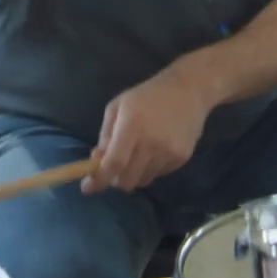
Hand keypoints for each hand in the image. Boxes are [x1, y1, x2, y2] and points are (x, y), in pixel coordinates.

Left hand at [83, 61, 219, 193]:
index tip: (87, 187)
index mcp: (132, 126)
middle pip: (127, 180)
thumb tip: (97, 162)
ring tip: (136, 155)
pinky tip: (155, 150)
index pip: (114, 163)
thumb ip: (106, 136)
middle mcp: (151, 143)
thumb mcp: (118, 107)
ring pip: (143, 180)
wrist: (189, 90)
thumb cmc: (148, 95)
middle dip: (115, 180)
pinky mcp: (182, 158)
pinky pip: (158, 174)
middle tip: (113, 170)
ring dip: (133, 174)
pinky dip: (150, 169)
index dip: (99, 179)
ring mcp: (169, 152)